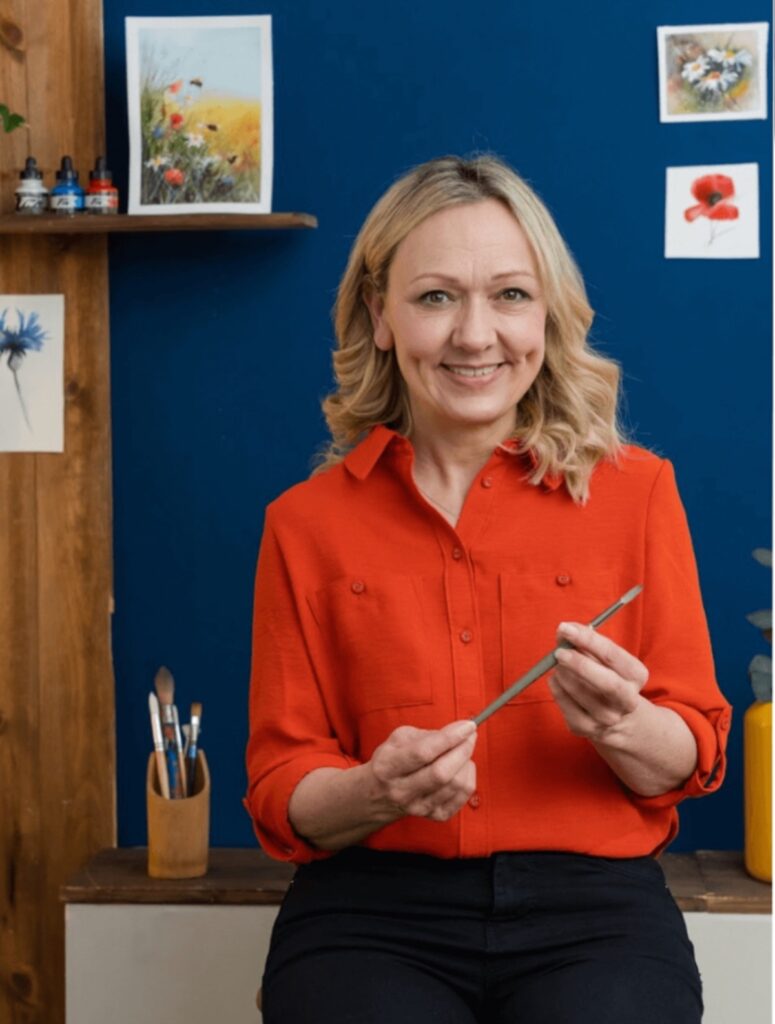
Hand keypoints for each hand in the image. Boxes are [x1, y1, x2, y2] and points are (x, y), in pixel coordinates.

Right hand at [369, 719, 476, 821]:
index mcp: (388, 767)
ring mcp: (419, 807)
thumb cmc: (393, 759)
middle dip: (463, 750)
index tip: (467, 725)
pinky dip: (468, 776)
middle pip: (441, 773)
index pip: (423, 753)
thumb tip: (458, 732)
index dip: (449, 737)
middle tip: (470, 735)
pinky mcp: (435, 815)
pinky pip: (463, 795)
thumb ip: (426, 734)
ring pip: (456, 784)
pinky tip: (461, 767)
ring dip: (466, 762)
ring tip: (462, 751)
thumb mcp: (398, 739)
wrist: (381, 795)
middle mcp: (402, 791)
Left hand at [548, 622, 648, 741]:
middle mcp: (627, 701)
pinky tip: (556, 678)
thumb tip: (563, 632)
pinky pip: (567, 706)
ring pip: (582, 694)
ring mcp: (608, 718)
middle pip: (607, 683)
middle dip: (580, 664)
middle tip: (559, 651)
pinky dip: (557, 688)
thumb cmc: (607, 677)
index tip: (566, 628)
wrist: (619, 719)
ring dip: (564, 674)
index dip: (588, 640)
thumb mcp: (605, 659)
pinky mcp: (587, 728)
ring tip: (557, 662)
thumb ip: (586, 643)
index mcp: (636, 676)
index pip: (612, 656)